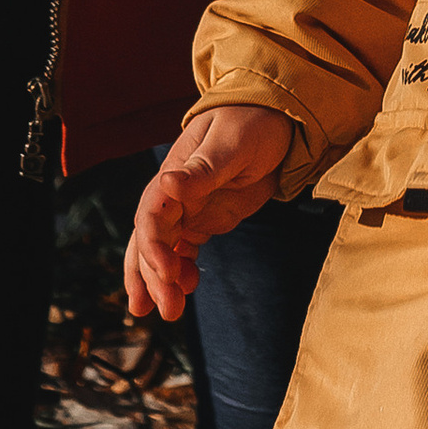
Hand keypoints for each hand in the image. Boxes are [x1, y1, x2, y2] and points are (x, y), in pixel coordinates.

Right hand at [125, 105, 295, 323]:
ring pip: (163, 250)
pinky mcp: (205, 218)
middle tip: (166, 310)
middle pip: (151, 241)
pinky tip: (189, 288)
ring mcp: (189, 208)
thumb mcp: (230, 143)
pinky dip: (182, 271)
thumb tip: (167, 184)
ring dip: (160, 281)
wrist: (276, 116)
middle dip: (153, 276)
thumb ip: (201, 170)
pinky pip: (184, 250)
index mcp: (174, 175)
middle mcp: (174, 195)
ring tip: (168, 312)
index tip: (168, 272)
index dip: (154, 247)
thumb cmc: (251, 122)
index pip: (151, 217)